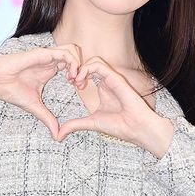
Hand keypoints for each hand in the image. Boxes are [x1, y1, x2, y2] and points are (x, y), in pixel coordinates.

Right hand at [0, 44, 81, 140]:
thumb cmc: (11, 90)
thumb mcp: (35, 107)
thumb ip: (48, 118)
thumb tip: (58, 136)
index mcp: (50, 69)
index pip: (73, 66)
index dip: (80, 75)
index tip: (78, 89)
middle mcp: (51, 61)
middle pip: (76, 55)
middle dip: (83, 68)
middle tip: (79, 84)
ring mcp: (47, 56)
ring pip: (73, 50)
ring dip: (79, 64)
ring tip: (75, 79)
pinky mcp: (43, 53)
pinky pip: (65, 52)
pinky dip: (72, 63)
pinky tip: (69, 76)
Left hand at [57, 56, 173, 156]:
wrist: (136, 129)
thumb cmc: (119, 125)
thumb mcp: (90, 123)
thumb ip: (75, 124)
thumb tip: (58, 135)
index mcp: (102, 87)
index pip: (87, 72)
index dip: (76, 75)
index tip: (69, 84)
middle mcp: (107, 81)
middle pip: (89, 63)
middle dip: (76, 69)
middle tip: (70, 80)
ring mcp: (111, 78)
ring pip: (94, 61)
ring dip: (81, 68)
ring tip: (75, 81)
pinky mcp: (116, 78)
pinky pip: (99, 65)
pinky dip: (87, 69)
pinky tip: (81, 81)